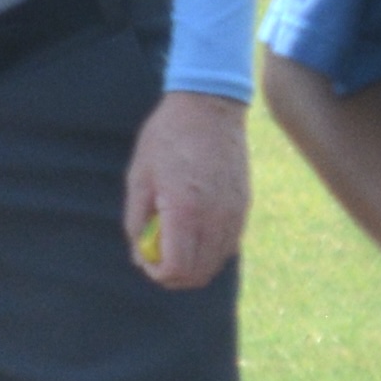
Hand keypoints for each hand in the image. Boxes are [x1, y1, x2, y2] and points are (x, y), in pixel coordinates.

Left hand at [123, 91, 250, 288]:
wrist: (209, 105)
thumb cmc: (167, 137)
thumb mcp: (139, 177)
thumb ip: (137, 220)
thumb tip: (139, 255)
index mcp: (184, 210)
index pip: (176, 269)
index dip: (157, 273)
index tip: (146, 259)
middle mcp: (214, 218)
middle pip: (198, 274)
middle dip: (174, 275)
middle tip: (157, 257)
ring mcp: (234, 213)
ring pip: (216, 263)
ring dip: (193, 264)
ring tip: (175, 241)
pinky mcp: (244, 206)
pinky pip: (229, 245)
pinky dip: (210, 249)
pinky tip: (195, 228)